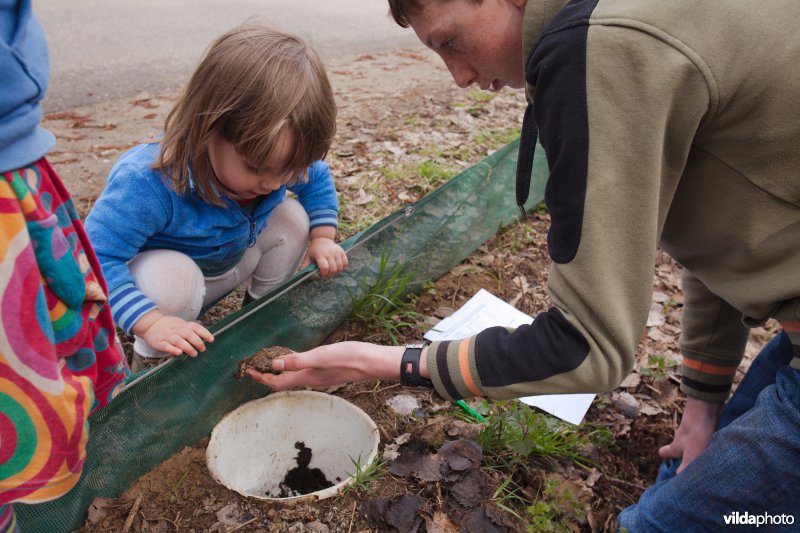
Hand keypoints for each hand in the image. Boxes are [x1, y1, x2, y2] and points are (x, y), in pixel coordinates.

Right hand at [131, 310, 213, 356]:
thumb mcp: (180, 324)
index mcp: (182, 325)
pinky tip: (179, 353)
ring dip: (188, 347)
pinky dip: (173, 349)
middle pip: (189, 334)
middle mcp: (176, 330)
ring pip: (179, 341)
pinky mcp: (159, 343)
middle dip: (197, 342)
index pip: (195, 327)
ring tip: (194, 354)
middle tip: (203, 349)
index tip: (211, 340)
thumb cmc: (168, 325)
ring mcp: (168, 336)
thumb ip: (190, 330)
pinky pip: (166, 346)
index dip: (204, 333)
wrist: (149, 324)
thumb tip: (204, 337)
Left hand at [246, 341, 402, 389]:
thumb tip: (273, 365)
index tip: (248, 372)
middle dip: (268, 375)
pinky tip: (296, 358)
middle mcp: (311, 379)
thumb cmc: (348, 358)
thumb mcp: (319, 357)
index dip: (261, 378)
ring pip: (293, 376)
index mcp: (306, 377)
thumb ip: (296, 361)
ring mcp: (320, 376)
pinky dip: (294, 366)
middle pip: (283, 381)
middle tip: (255, 366)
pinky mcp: (327, 370)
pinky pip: (304, 371)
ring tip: (270, 362)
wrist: (371, 362)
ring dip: (280, 371)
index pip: (277, 382)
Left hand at [299, 236, 347, 276]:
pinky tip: (337, 266)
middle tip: (326, 274)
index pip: (324, 267)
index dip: (324, 273)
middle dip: (330, 274)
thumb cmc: (314, 250)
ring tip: (331, 270)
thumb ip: (304, 266)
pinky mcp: (342, 252)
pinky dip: (342, 267)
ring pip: (340, 267)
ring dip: (336, 272)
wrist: (323, 239)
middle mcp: (329, 253)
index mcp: (320, 255)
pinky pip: (345, 263)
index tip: (321, 274)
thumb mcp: (308, 256)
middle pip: (333, 269)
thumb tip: (299, 275)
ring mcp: (337, 252)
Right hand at [658, 396, 722, 472]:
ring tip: (711, 457)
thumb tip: (679, 481)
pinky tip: (719, 447)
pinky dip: (708, 440)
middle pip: (678, 446)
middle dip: (684, 454)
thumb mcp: (691, 457)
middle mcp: (681, 438)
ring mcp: (692, 430)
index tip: (669, 465)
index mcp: (675, 446)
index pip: (664, 453)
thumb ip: (685, 470)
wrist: (706, 409)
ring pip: (692, 441)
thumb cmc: (697, 435)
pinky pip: (704, 435)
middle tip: (693, 463)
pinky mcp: (704, 424)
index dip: (665, 458)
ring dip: (699, 448)